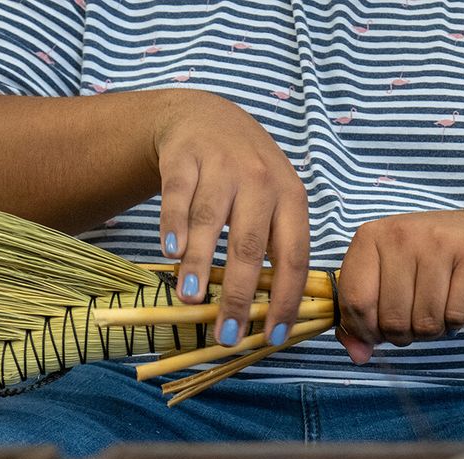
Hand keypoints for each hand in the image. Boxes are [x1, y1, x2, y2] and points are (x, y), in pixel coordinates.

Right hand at [150, 91, 309, 347]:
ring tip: (190, 299)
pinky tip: (170, 253)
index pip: (293, 257)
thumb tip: (268, 319)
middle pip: (250, 246)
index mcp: (291, 198)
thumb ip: (275, 248)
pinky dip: (173, 225)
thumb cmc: (246, 176)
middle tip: (227, 335)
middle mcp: (260, 180)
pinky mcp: (185, 156)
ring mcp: (222, 165)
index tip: (272, 337)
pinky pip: (178, 196)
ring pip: (210, 221)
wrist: (207, 117)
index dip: (285, 300)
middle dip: (239, 296)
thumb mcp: (276, 202)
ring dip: (199, 264)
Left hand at [335, 210, 463, 364]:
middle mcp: (401, 234)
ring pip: (425, 323)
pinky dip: (456, 323)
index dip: (367, 330)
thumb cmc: (425, 264)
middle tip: (415, 315)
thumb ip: (361, 319)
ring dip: (431, 330)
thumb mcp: (385, 281)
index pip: (355, 302)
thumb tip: (358, 355)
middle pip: (392, 320)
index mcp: (370, 238)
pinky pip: (455, 317)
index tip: (380, 328)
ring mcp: (438, 242)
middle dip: (404, 334)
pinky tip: (456, 302)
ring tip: (437, 308)